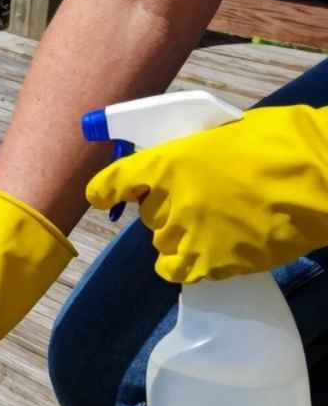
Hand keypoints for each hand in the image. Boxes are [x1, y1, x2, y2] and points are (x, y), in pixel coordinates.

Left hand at [86, 104, 327, 283]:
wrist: (323, 180)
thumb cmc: (284, 145)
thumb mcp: (228, 134)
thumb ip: (193, 153)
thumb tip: (179, 165)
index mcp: (171, 161)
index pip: (117, 180)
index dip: (106, 189)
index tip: (100, 195)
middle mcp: (169, 201)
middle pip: (147, 213)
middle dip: (165, 206)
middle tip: (197, 199)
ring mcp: (185, 236)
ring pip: (161, 241)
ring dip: (177, 234)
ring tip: (212, 224)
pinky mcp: (205, 264)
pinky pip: (174, 270)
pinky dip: (183, 264)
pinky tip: (202, 254)